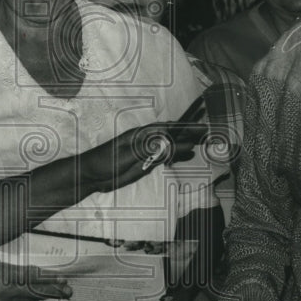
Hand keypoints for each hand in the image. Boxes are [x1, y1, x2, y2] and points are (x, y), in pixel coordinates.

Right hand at [0, 260, 70, 300]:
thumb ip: (11, 271)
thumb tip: (33, 273)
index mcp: (1, 278)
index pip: (33, 280)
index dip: (51, 282)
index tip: (65, 282)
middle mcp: (4, 296)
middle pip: (34, 294)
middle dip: (51, 291)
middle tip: (66, 290)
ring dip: (37, 298)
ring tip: (50, 293)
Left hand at [82, 120, 208, 193]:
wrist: (91, 175)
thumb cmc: (107, 161)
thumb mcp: (132, 154)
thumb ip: (155, 149)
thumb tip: (175, 143)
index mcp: (142, 134)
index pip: (169, 128)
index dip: (185, 126)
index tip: (200, 125)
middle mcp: (146, 140)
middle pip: (172, 135)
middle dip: (190, 134)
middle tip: (208, 133)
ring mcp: (146, 151)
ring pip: (170, 146)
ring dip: (186, 144)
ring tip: (202, 143)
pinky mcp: (144, 163)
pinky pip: (165, 157)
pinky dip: (177, 156)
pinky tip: (186, 156)